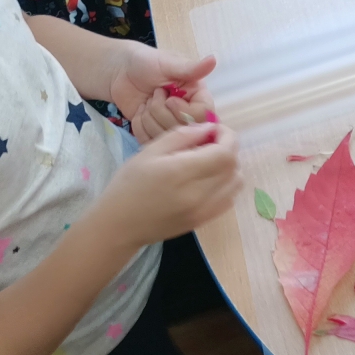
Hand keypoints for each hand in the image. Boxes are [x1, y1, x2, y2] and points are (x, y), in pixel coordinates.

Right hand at [93, 122, 242, 247]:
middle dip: (228, 148)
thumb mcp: (149, 151)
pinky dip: (227, 185)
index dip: (226, 136)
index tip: (214, 130)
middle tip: (209, 143)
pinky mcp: (202, 221)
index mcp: (183, 173)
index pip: (225, 152)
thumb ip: (182, 136)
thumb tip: (208, 128)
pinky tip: (208, 180)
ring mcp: (203, 211)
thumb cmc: (128, 185)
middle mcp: (198, 194)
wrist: (118, 226)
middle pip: (233, 166)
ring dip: (230, 167)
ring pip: (236, 183)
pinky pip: (229, 200)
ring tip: (209, 161)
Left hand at [107, 45, 217, 143]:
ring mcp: (171, 127)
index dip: (184, 110)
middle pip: (184, 129)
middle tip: (153, 94)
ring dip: (149, 118)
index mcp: (197, 96)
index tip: (169, 98)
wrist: (120, 72)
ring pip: (166, 138)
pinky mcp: (154, 135)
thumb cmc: (147, 62)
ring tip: (146, 101)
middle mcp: (189, 114)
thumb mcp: (168, 63)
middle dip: (161, 112)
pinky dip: (140, 126)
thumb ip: (191, 68)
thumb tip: (214, 59)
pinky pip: (150, 142)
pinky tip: (139, 112)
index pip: (204, 115)